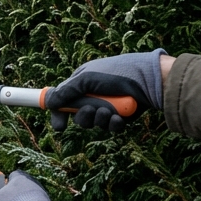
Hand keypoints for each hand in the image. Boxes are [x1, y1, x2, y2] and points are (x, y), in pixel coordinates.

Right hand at [46, 49, 167, 131]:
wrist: (150, 80)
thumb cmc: (117, 73)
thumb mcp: (87, 78)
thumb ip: (66, 91)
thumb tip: (49, 103)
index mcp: (82, 83)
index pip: (64, 100)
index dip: (59, 113)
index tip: (59, 126)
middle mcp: (93, 96)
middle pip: (78, 116)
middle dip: (83, 117)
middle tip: (90, 110)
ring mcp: (107, 107)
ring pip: (94, 123)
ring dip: (99, 119)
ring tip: (109, 111)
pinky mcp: (121, 117)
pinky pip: (110, 127)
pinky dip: (113, 124)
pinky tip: (119, 118)